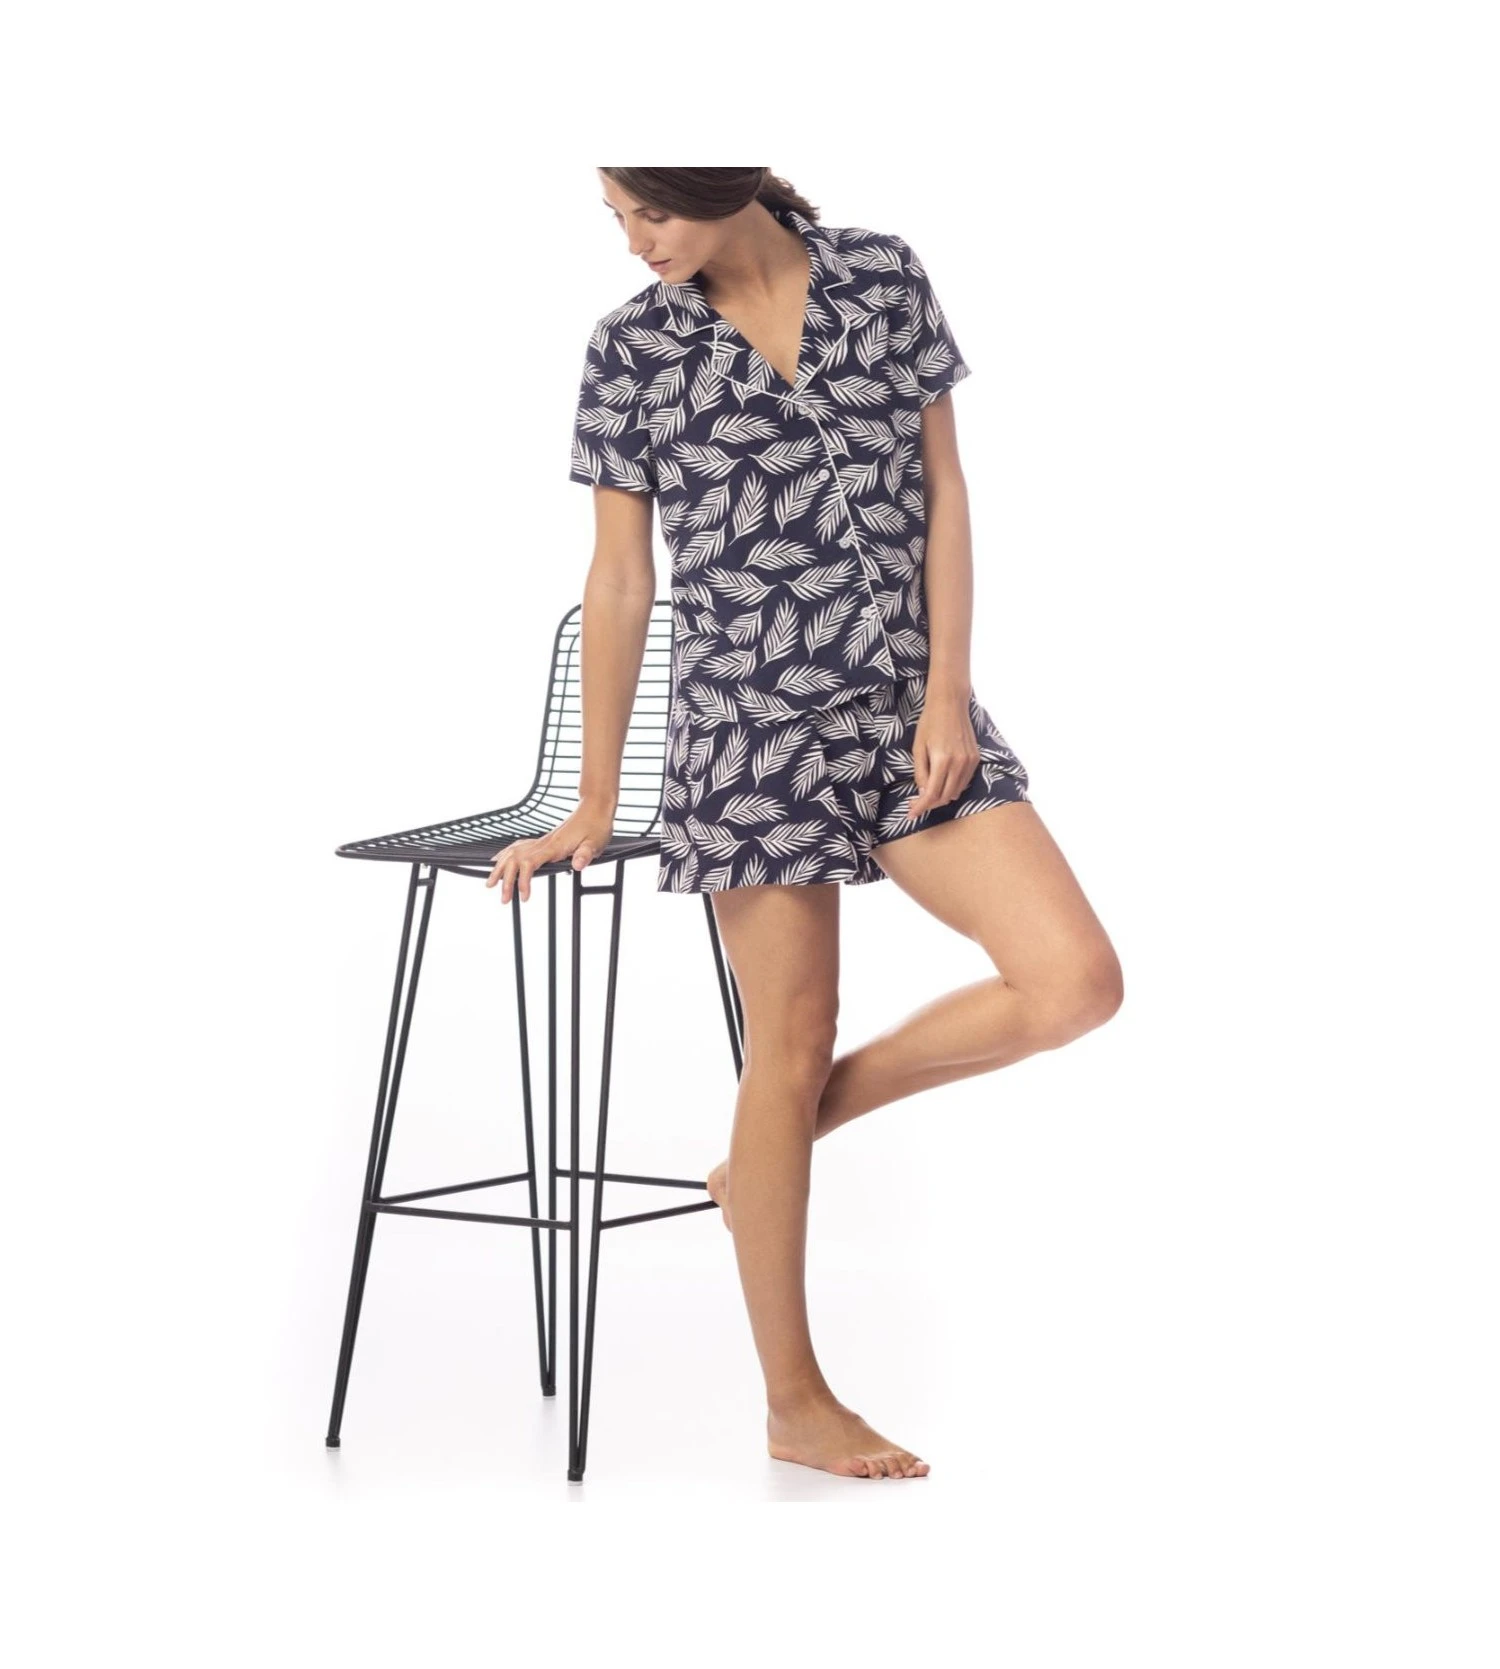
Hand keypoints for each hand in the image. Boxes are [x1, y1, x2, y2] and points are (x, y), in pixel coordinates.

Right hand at [484, 800, 616, 902]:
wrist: (595, 808)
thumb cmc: (596, 826)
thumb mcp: (596, 843)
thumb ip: (585, 854)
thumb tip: (577, 866)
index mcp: (555, 847)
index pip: (531, 864)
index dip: (524, 880)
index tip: (524, 896)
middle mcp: (544, 843)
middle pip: (516, 861)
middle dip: (506, 880)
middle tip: (503, 900)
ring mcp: (542, 841)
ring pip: (513, 853)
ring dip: (500, 868)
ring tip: (490, 883)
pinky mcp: (544, 840)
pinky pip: (519, 847)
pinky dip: (506, 854)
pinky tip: (498, 860)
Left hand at [903, 691, 980, 818]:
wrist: (950, 704)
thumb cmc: (929, 723)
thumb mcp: (918, 748)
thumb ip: (920, 773)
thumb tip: (922, 794)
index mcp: (942, 760)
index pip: (932, 794)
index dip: (921, 807)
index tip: (911, 814)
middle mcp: (959, 763)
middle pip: (945, 796)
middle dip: (930, 804)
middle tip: (916, 804)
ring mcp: (970, 761)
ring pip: (956, 791)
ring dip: (942, 797)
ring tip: (927, 794)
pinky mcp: (975, 758)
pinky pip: (964, 781)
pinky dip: (953, 787)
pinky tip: (942, 783)